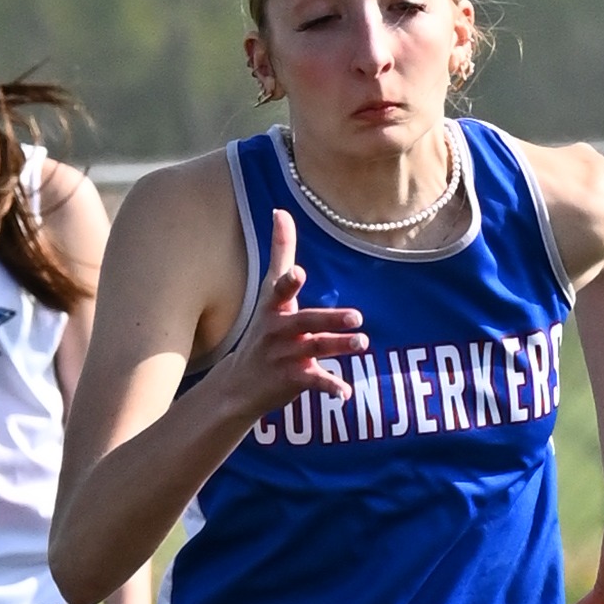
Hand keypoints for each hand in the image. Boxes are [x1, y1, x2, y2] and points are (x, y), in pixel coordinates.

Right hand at [206, 208, 370, 425]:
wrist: (241, 383)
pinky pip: (314, 382)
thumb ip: (280, 252)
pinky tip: (346, 393)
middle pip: (305, 322)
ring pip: (315, 350)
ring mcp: (285, 357)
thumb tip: (280, 211)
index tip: (298, 273)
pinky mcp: (293, 380)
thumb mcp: (270, 292)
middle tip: (357, 317)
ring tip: (363, 342)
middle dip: (329, 320)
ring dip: (339, 347)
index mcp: (274, 308)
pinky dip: (330, 387)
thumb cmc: (264, 328)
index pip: (280, 291)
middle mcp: (279, 331)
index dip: (288, 283)